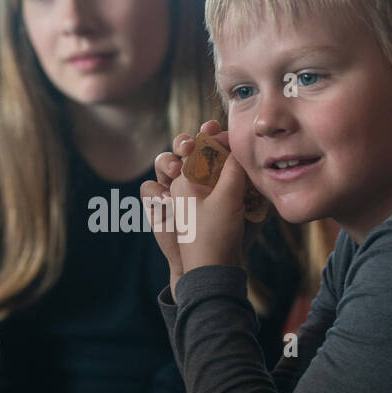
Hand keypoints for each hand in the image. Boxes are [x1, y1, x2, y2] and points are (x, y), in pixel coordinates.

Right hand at [144, 120, 251, 296]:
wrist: (209, 265)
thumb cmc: (228, 234)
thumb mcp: (237, 203)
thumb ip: (239, 176)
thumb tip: (243, 150)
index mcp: (213, 169)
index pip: (209, 142)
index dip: (209, 132)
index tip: (212, 127)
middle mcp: (192, 175)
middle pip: (182, 146)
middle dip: (184, 141)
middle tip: (189, 146)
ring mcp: (172, 189)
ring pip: (163, 162)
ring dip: (167, 161)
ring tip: (175, 170)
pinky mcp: (158, 205)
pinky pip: (148, 188)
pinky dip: (155, 191)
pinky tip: (166, 199)